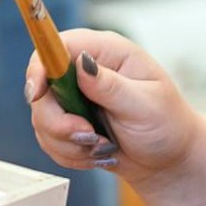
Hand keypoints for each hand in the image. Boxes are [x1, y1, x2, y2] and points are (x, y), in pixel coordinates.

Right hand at [26, 29, 203, 190]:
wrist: (170, 159)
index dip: (39, 68)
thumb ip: (111, 86)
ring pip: (42, 118)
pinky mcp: (68, 123)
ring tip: (102, 147)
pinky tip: (97, 153)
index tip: (35, 95)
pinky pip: (49, 139)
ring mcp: (74, 98)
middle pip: (42, 88)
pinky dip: (70, 153)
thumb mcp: (145, 104)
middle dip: (58, 121)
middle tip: (88, 137)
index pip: (56, 46)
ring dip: (68, 142)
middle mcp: (85, 71)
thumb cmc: (167, 125)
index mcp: (106, 52)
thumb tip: (81, 64)